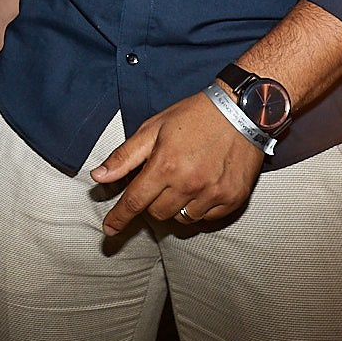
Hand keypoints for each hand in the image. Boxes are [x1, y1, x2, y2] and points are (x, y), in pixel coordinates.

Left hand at [88, 88, 264, 233]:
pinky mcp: (232, 199)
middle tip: (161, 180)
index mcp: (165, 165)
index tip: (109, 229)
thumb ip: (125, 156)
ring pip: (181, 218)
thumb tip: (99, 176)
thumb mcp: (154, 128)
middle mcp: (189, 184)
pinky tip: (202, 187)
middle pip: (157, 214)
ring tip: (184, 181)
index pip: (135, 202)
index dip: (119, 218)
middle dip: (151, 202)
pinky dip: (198, 208)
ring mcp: (213, 194)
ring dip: (175, 206)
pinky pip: (206, 218)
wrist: (242, 110)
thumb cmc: (195, 116)